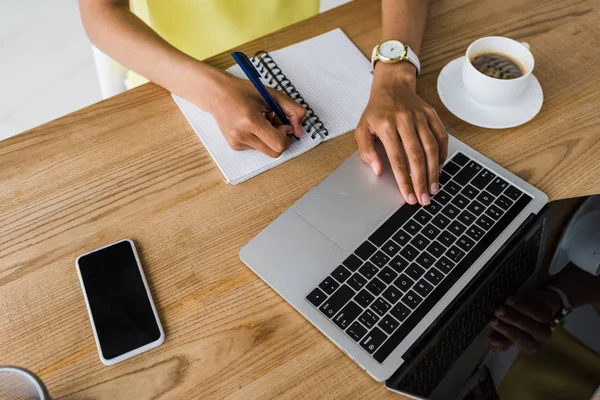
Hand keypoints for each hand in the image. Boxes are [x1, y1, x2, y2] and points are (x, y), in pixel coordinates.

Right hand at [198, 70, 305, 157]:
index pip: (278, 144)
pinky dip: (260, 138)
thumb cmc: (244, 91)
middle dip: (281, 140)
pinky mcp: (234, 146)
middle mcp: (241, 135)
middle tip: (276, 123)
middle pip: (275, 152)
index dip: (287, 136)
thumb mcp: (272, 95)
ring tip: (262, 121)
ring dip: (270, 138)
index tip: (284, 124)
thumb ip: (293, 110)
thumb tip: (299, 131)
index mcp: (250, 121)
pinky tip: (253, 125)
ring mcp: (236, 142)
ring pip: (267, 151)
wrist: (216, 93)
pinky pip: (257, 148)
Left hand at [355, 62, 447, 205]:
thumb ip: (366, 150)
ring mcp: (420, 117)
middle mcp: (405, 120)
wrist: (392, 86)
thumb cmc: (376, 111)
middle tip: (424, 199)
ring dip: (434, 171)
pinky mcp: (431, 115)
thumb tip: (377, 170)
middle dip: (421, 180)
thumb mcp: (362, 128)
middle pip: (416, 156)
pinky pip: (441, 137)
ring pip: (431, 147)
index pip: (397, 158)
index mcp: (386, 125)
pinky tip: (439, 169)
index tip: (408, 196)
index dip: (404, 180)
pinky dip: (442, 154)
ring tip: (433, 189)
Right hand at [489, 289, 561, 353]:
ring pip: (536, 314)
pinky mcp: (547, 306)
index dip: (505, 330)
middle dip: (512, 318)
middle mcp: (542, 336)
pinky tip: (513, 296)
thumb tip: (492, 343)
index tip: (493, 322)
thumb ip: (500, 340)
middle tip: (497, 311)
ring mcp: (546, 321)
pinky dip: (525, 299)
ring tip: (505, 302)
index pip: (518, 339)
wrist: (530, 312)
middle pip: (529, 327)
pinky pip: (537, 303)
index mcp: (531, 346)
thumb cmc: (515, 327)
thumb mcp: (506, 336)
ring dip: (520, 307)